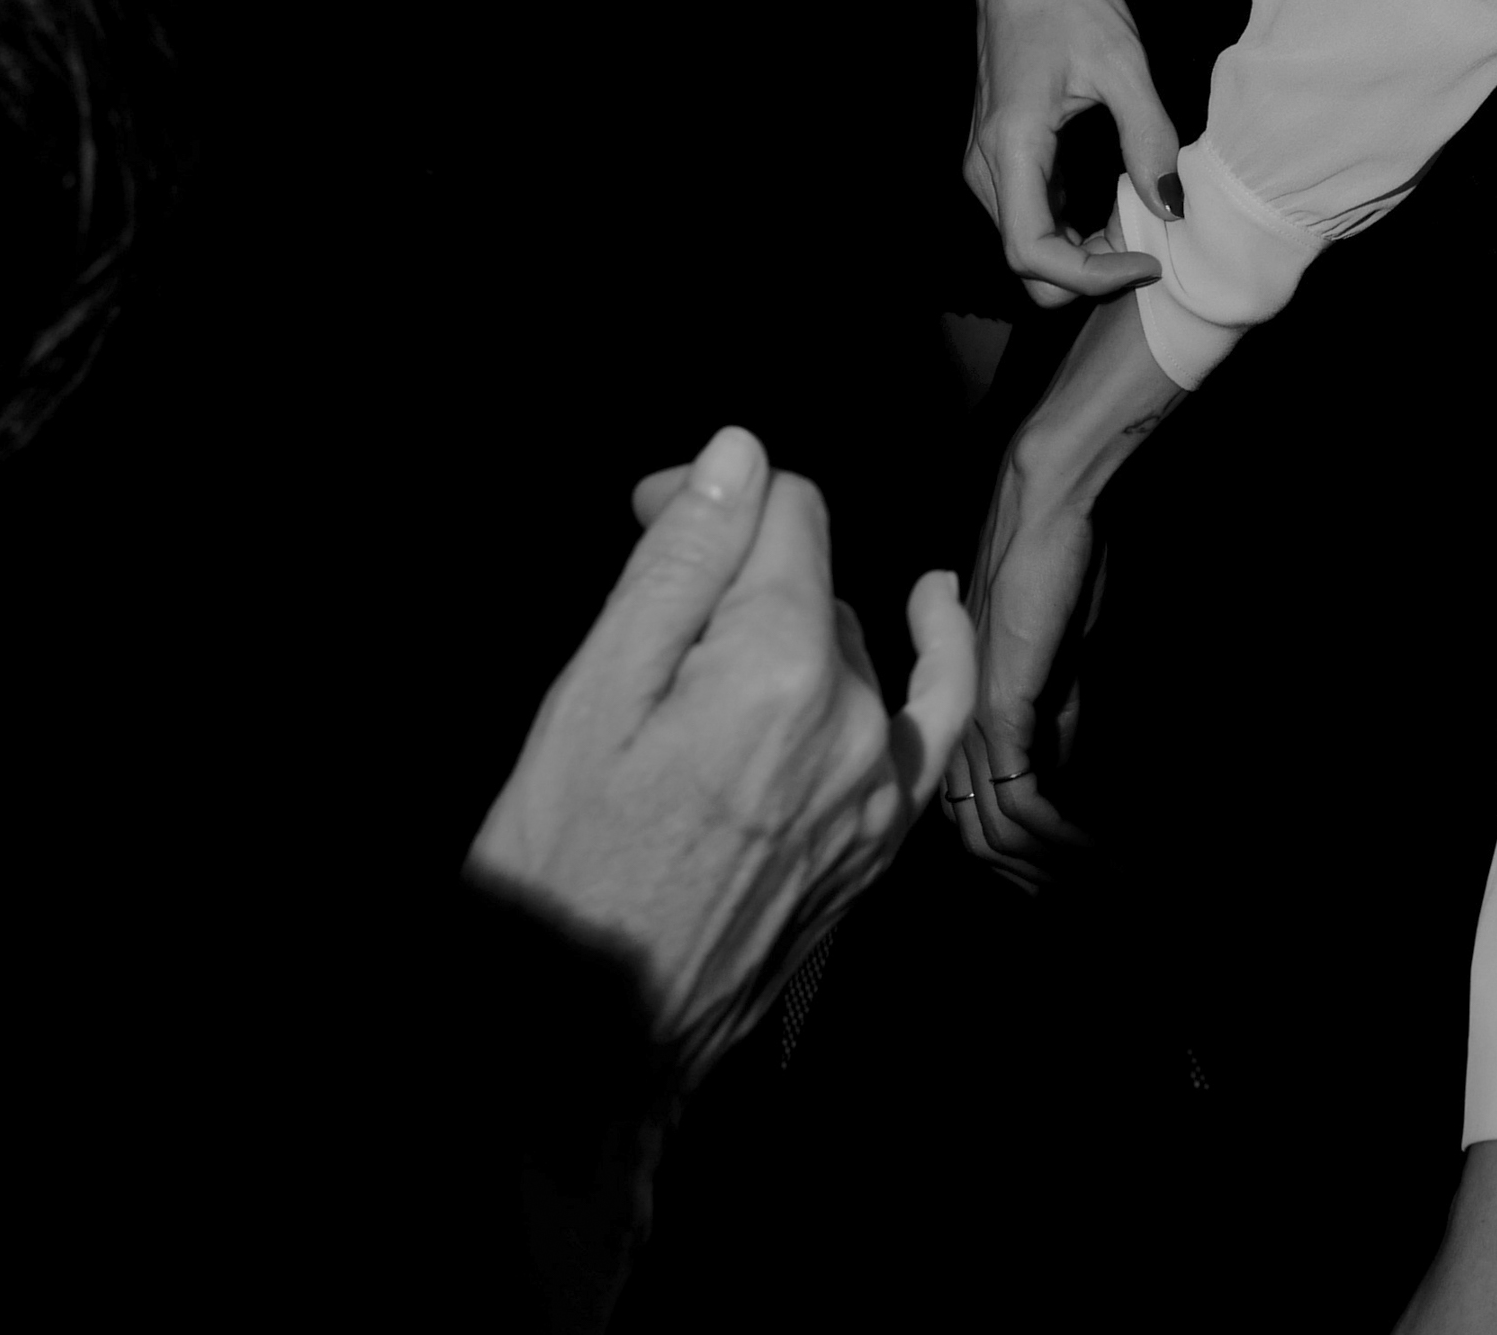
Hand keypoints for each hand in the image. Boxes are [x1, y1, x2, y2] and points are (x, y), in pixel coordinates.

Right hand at [467, 427, 979, 1072]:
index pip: (780, 508)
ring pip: (843, 642)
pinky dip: (931, 651)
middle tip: (646, 610)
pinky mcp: (881, 836)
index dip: (708, 495)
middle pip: (809, 577)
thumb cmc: (565, 871)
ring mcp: (878, 784)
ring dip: (785, 625)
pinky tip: (926, 601)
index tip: (647, 513)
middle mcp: (853, 718)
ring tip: (698, 666)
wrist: (590, 1042)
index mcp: (779, 668)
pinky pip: (928, 715)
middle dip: (735, 568)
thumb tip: (737, 454)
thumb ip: (678, 567)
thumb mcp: (590, 701)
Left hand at [942, 445, 1102, 881]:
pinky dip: (1059, 833)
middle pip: (976, 837)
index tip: (1056, 881)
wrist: (1044, 515)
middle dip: (1032, 877)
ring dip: (1051, 864)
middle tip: (1078, 895)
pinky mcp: (1000, 709)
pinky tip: (1091, 850)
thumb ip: (1048, 719)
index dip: (1013, 857)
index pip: (968, 812)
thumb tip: (1055, 772)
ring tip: (1095, 880)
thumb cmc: (1051, 571)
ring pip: (995, 828)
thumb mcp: (1052, 663)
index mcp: (957, 716)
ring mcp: (972, 721)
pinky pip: (1021, 796)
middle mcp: (952, 727)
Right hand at [969, 0, 1175, 304]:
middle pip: (1028, 263)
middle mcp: (985, 166)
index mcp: (1008, 147)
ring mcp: (988, 164)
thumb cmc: (1067, 1)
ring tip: (1142, 219)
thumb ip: (1147, 136)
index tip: (1149, 259)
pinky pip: (1033, 216)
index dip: (1092, 276)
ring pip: (1030, 245)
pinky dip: (1076, 228)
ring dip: (1086, 252)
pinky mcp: (1002, 158)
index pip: (1032, 253)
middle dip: (1091, 271)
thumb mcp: (1121, 61)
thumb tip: (1172, 206)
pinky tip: (1118, 201)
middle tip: (1151, 242)